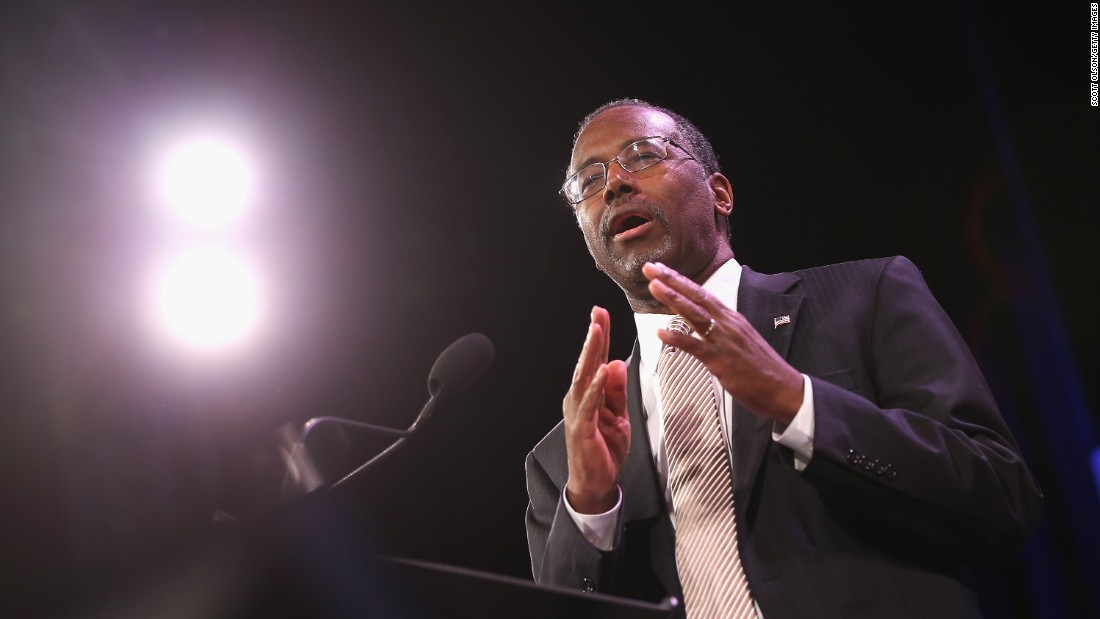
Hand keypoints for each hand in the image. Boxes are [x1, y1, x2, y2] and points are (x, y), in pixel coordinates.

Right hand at [562, 306, 630, 513]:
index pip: (596, 361)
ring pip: (585, 376)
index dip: (599, 338)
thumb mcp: (618, 416)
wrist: (596, 483)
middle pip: (587, 362)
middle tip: (598, 313)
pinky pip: (590, 403)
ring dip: (592, 353)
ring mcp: (578, 412)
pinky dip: (597, 385)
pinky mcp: (581, 427)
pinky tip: (604, 370)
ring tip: (597, 331)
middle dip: (593, 336)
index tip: (601, 314)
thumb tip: (618, 363)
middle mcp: (578, 399)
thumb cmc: (605, 450)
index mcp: (588, 395)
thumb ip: (618, 392)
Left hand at [642, 262, 802, 423]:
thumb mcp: (741, 340)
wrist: (783, 388)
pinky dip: (677, 338)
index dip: (680, 281)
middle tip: (650, 267)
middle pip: (696, 296)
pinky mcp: (721, 360)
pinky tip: (660, 332)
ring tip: (654, 286)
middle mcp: (727, 324)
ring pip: (694, 314)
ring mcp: (724, 341)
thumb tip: (705, 325)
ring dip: (673, 299)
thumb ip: (723, 330)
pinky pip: (695, 347)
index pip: (702, 294)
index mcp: (732, 318)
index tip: (662, 269)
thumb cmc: (762, 368)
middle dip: (672, 280)